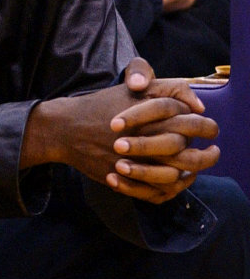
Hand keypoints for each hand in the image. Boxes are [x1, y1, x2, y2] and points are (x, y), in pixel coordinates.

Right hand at [23, 59, 215, 202]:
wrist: (65, 128)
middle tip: (214, 152)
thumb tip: (196, 106)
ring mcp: (135, 162)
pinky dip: (170, 189)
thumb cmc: (101, 105)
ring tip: (196, 170)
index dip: (205, 127)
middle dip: (207, 155)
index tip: (210, 130)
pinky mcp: (125, 179)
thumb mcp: (130, 87)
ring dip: (190, 174)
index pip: (191, 122)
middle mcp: (145, 138)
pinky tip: (176, 181)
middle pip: (188, 152)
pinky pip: (157, 191)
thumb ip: (167, 88)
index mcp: (150, 114)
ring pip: (175, 175)